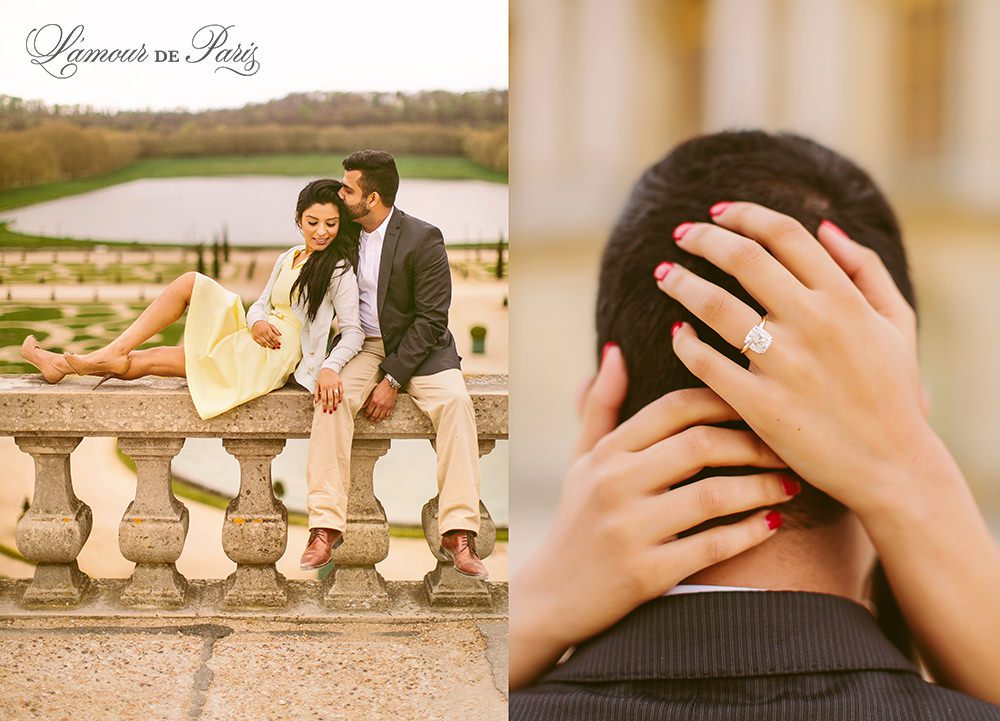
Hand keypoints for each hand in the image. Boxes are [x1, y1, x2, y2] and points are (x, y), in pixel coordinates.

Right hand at [251, 320, 281, 349]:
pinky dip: (263, 345)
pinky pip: (259, 343)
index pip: (272, 336)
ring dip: (269, 346)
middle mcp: (262, 332)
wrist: (255, 323)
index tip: (279, 344)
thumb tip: (280, 335)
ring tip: (273, 348)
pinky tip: (266, 346)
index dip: (276, 341)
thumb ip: (275, 330)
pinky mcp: (255, 338)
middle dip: (274, 344)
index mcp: (267, 329)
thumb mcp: (270, 325)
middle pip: (269, 340)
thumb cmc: (264, 324)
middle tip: (278, 347)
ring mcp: (258, 335)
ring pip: (264, 342)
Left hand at [314, 368, 342, 413]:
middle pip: (330, 398)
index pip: (323, 398)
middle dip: (330, 406)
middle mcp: (329, 386)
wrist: (328, 368)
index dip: (324, 405)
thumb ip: (316, 393)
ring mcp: (335, 384)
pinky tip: (339, 402)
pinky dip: (340, 398)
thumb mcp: (317, 384)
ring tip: (335, 409)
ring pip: (336, 396)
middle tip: (330, 412)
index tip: (325, 411)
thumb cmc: (321, 378)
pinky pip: (341, 392)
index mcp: (323, 387)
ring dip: (335, 404)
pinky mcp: (340, 383)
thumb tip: (316, 402)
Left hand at [364, 377, 397, 420]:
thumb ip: (367, 400)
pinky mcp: (390, 407)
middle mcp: (380, 405)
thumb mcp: (372, 392)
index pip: (369, 411)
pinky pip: (387, 414)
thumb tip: (363, 406)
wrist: (390, 385)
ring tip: (375, 420)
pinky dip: (384, 416)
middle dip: (371, 418)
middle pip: (374, 415)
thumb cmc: (382, 387)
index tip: (366, 415)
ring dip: (377, 419)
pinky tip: (383, 416)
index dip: (366, 414)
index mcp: (374, 401)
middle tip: (370, 418)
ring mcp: (386, 406)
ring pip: (381, 417)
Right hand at [509, 344, 796, 689]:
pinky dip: (750, 533)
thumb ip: (601, 406)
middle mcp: (614, 484)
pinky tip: (772, 524)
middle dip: (754, 443)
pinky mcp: (645, 574)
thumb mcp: (581, 461)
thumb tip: (616, 350)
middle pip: (700, 445)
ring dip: (762, 488)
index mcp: (606, 453)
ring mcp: (629, 530)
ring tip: (790, 485)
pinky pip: (712, 547)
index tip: (758, 405)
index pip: (673, 408)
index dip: (723, 400)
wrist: (552, 596)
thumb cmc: (576, 519)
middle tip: (786, 449)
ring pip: (713, 495)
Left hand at [657, 202, 935, 518]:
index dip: (744, 215)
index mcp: (843, 298)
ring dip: (680, 282)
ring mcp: (784, 364)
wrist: (892, 467)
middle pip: (742, 258)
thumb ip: (866, 269)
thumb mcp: (897, 322)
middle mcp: (812, 323)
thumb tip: (826, 227)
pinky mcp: (760, 405)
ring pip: (714, 305)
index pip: (784, 234)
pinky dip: (683, 341)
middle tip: (679, 235)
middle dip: (703, 238)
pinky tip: (677, 331)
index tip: (717, 212)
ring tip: (663, 273)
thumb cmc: (893, 391)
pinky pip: (705, 362)